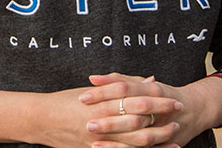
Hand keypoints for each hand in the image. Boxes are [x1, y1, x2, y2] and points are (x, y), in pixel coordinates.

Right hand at [33, 76, 181, 147]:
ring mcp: (100, 138)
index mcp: (100, 101)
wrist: (42, 119)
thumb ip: (118, 84)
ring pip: (135, 140)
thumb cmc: (66, 101)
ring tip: (174, 132)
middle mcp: (102, 120)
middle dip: (161, 115)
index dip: (154, 98)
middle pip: (138, 119)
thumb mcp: (91, 90)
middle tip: (179, 111)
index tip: (171, 96)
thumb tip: (148, 80)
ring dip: (157, 137)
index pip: (133, 98)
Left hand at [81, 72, 206, 146]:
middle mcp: (157, 108)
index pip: (123, 89)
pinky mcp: (162, 143)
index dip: (103, 92)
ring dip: (115, 140)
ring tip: (93, 140)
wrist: (193, 110)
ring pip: (137, 136)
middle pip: (129, 112)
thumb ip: (119, 81)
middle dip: (108, 118)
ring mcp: (161, 128)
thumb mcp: (142, 84)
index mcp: (150, 90)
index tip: (83, 96)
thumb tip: (93, 78)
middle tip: (86, 121)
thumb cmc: (160, 94)